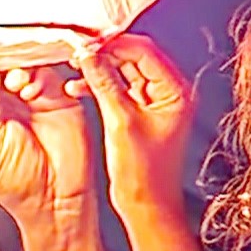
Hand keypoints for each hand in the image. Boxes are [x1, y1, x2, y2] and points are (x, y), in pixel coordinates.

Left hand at [0, 60, 96, 231]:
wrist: (58, 202)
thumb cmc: (18, 182)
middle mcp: (2, 95)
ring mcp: (30, 92)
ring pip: (21, 59)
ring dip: (18, 63)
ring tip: (17, 83)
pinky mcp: (57, 94)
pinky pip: (49, 69)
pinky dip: (41, 72)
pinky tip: (34, 89)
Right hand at [70, 34, 194, 213]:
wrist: (147, 207)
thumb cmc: (144, 175)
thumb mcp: (120, 123)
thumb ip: (104, 84)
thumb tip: (89, 55)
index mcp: (175, 92)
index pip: (144, 51)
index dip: (113, 44)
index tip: (87, 43)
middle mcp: (170, 93)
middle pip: (134, 57)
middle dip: (104, 53)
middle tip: (77, 52)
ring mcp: (156, 102)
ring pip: (124, 70)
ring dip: (99, 68)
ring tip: (74, 68)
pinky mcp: (142, 112)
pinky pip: (120, 87)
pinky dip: (100, 84)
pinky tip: (79, 86)